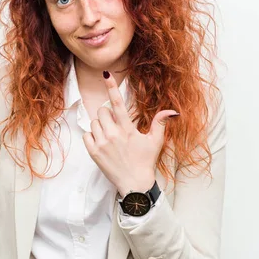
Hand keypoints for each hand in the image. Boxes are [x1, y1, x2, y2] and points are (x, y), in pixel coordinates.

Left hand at [82, 70, 178, 195]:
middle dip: (107, 114)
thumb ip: (160, 123)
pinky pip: (87, 135)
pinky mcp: (93, 152)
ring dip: (100, 125)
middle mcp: (113, 134)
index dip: (112, 88)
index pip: (118, 103)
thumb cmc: (145, 162)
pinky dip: (92, 136)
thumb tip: (171, 111)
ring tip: (110, 135)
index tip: (106, 75)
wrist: (134, 184)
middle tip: (116, 124)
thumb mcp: (155, 142)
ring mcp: (102, 144)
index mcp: (127, 129)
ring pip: (94, 122)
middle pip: (102, 111)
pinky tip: (102, 143)